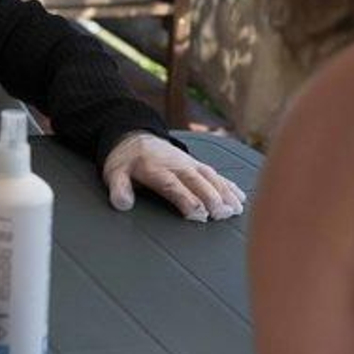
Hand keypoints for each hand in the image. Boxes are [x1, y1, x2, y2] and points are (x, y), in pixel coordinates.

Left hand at [102, 132, 245, 221]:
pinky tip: (240, 197)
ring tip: (235, 209)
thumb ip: (118, 189)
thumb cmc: (126, 161)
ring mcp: (189, 164)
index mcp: (157, 169)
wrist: (134, 138)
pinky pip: (215, 174)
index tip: (198, 215)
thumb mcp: (113, 173)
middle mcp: (177, 165)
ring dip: (224, 192)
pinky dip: (228, 185)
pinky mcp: (196, 164)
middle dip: (212, 197)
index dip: (187, 200)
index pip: (174, 186)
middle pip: (198, 182)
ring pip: (210, 177)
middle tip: (223, 214)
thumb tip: (122, 204)